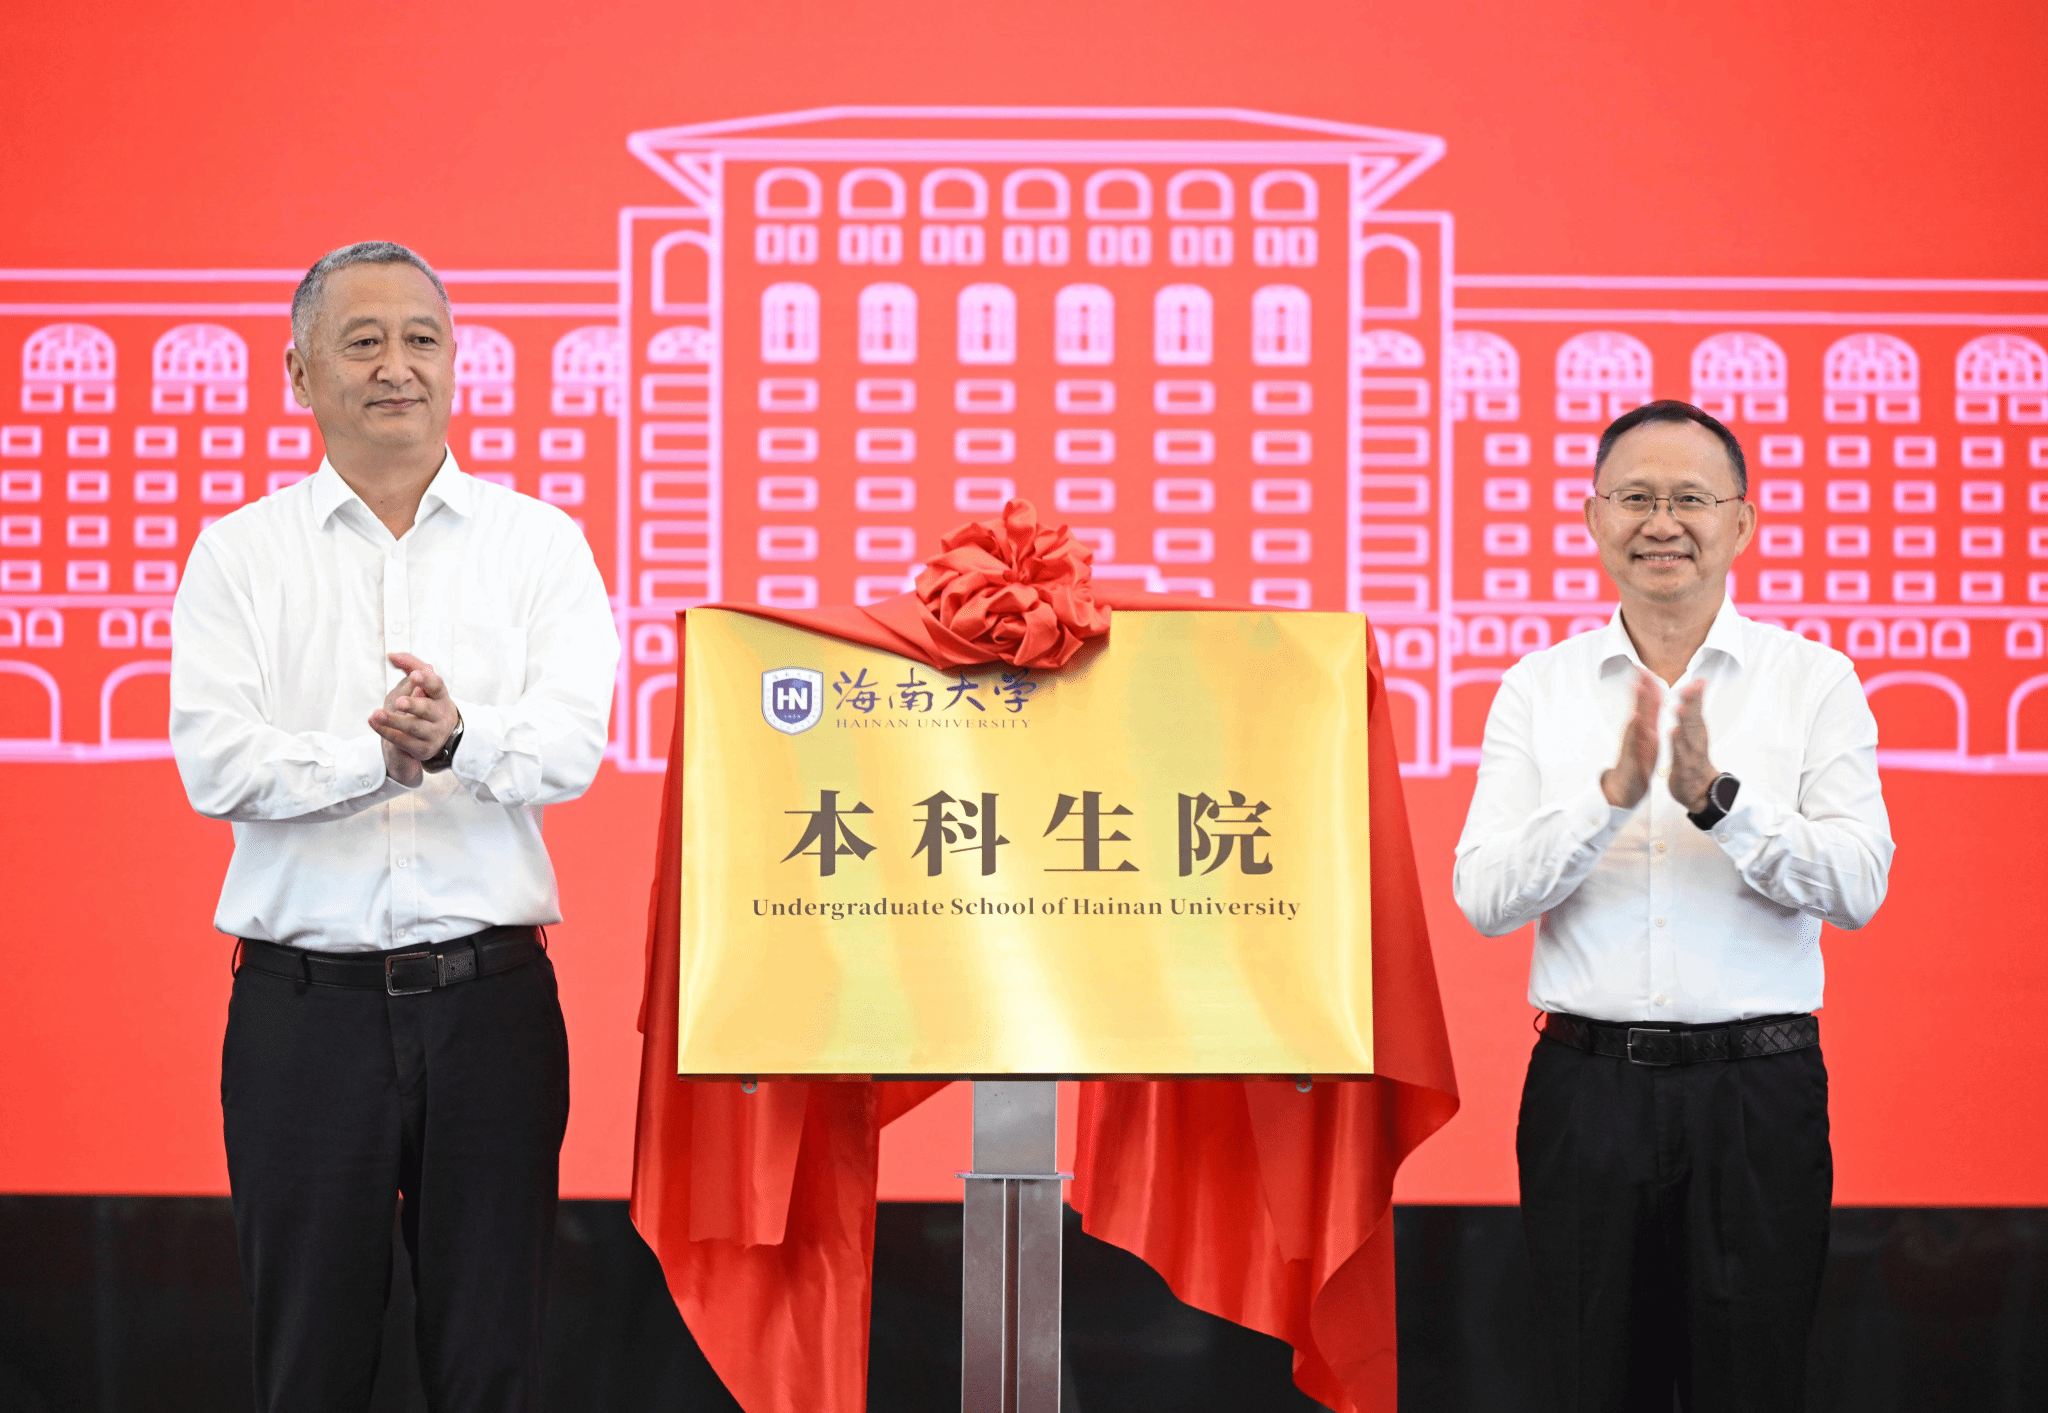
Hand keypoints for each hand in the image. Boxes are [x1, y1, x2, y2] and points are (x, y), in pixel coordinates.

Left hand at [370, 653, 459, 784]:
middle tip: (399, 701)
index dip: (426, 680)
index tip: (415, 674)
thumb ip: (409, 667)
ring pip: (413, 727)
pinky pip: (404, 742)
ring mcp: (433, 733)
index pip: (436, 685)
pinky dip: (388, 733)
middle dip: (413, 705)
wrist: (436, 737)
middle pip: (427, 709)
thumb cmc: (425, 705)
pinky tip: (375, 724)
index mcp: (440, 696)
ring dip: (394, 721)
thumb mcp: (420, 685)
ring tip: (376, 714)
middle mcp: (440, 715)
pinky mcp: (423, 749)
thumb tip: (392, 655)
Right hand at [1600, 668, 1660, 807]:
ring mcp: (1633, 745)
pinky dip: (1634, 729)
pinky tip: (1635, 717)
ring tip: (1637, 685)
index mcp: (1646, 729)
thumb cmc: (1637, 766)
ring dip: (1636, 703)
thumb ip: (1647, 723)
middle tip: (1640, 667)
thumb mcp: (1646, 742)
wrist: (1626, 790)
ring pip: (1635, 720)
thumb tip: (1650, 705)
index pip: (1649, 704)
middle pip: (1640, 707)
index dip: (1651, 685)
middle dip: (1641, 686)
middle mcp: (1638, 734)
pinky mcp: (1632, 757)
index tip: (1649, 667)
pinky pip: (1633, 742)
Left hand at [1667, 679, 1717, 812]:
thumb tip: (1695, 691)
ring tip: (1682, 707)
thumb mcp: (1695, 733)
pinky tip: (1674, 732)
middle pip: (1695, 718)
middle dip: (1693, 702)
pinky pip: (1680, 753)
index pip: (1697, 709)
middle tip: (1693, 687)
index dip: (1697, 694)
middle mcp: (1696, 739)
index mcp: (1696, 730)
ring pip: (1688, 734)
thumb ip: (1693, 712)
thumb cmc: (1696, 759)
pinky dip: (1677, 743)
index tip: (1699, 680)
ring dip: (1685, 720)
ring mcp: (1691, 753)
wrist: (1701, 790)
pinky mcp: (1683, 766)